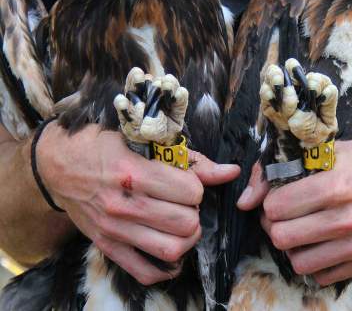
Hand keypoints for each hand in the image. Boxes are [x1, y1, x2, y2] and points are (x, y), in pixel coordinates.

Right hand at [37, 121, 239, 284]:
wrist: (56, 164)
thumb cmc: (102, 145)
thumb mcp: (143, 141)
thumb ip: (191, 158)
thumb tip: (232, 171)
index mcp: (135, 172)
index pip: (191, 192)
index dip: (196, 187)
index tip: (187, 182)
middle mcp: (124, 205)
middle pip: (186, 223)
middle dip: (194, 212)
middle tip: (185, 203)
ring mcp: (115, 230)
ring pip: (171, 250)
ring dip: (186, 238)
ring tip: (181, 223)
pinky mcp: (107, 247)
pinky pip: (145, 273)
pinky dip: (167, 267)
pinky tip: (171, 249)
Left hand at [237, 138, 351, 285]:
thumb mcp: (322, 150)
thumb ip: (277, 171)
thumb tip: (245, 201)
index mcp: (334, 184)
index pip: (276, 208)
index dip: (269, 203)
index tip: (276, 198)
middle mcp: (348, 217)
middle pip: (282, 238)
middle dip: (275, 226)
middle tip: (283, 216)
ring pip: (299, 263)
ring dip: (293, 247)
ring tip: (300, 228)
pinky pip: (322, 276)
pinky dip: (314, 261)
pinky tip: (320, 241)